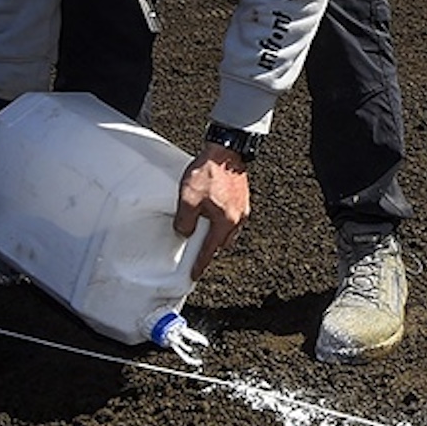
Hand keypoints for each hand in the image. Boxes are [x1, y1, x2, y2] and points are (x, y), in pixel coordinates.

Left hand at [176, 144, 250, 278]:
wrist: (226, 150)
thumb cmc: (209, 172)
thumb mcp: (188, 198)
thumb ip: (185, 221)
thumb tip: (184, 233)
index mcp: (225, 222)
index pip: (210, 251)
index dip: (200, 264)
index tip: (194, 275)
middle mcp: (237, 219)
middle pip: (222, 242)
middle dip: (210, 247)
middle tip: (196, 248)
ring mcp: (242, 208)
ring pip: (228, 230)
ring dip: (216, 232)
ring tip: (202, 227)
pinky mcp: (242, 198)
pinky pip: (231, 217)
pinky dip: (221, 220)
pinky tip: (211, 210)